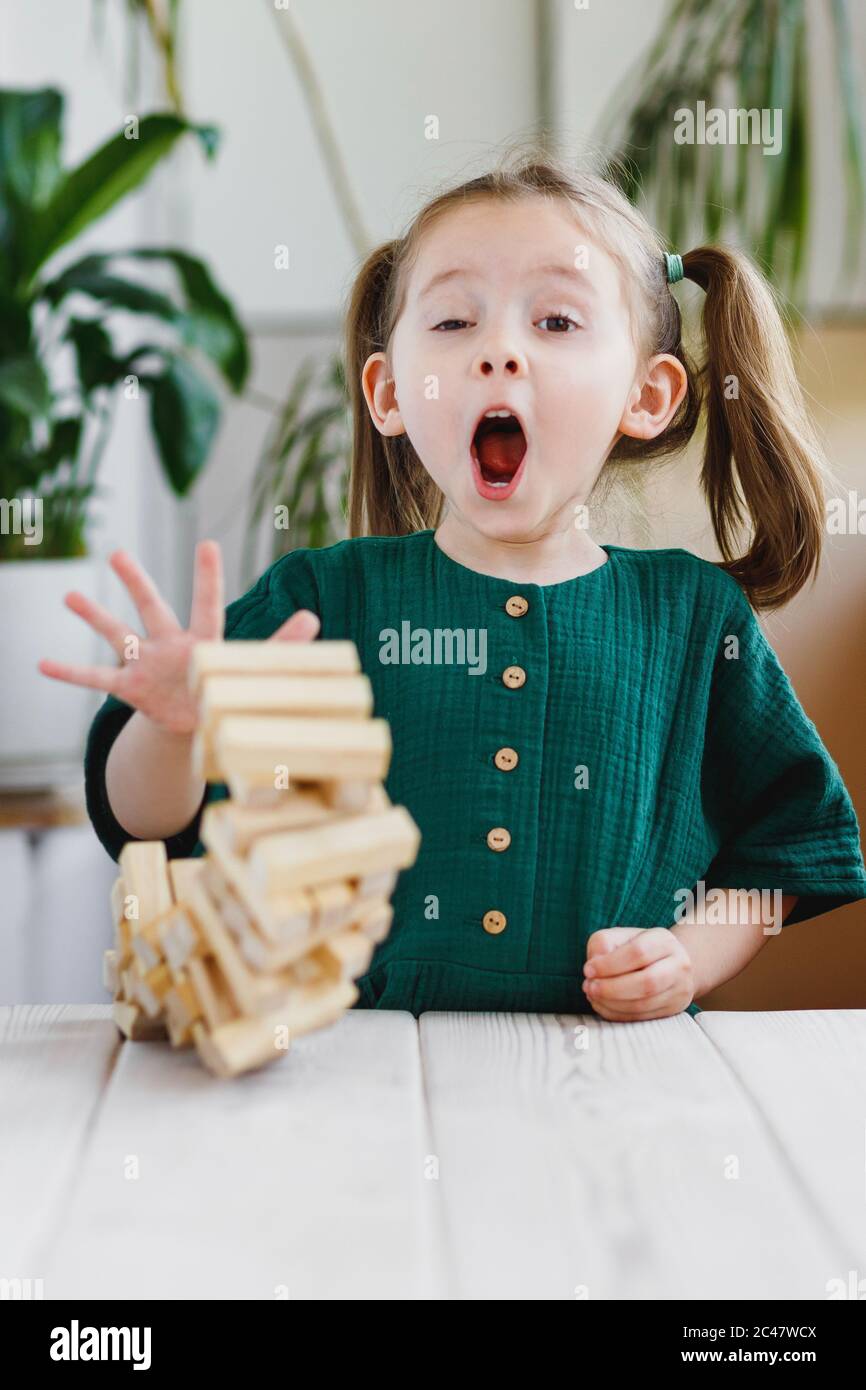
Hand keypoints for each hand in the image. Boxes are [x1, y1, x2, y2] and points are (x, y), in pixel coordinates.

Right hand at [38, 540, 320, 735]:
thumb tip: (314, 618)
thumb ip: (282, 646)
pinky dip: (70, 673)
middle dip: (136, 582)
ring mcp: (148, 665)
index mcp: (205, 641)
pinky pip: (96, 679)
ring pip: (117, 635)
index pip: (209, 604)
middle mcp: (172, 645)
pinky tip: (42, 663)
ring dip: (93, 617)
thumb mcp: (257, 670)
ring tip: (68, 595)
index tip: (207, 543)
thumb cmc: (230, 688)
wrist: (202, 724)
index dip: (208, 577)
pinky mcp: (132, 689)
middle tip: (115, 552)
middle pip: (152, 608)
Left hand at [582, 926, 694, 1020]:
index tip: (588, 970)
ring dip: (612, 1003)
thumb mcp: (620, 937)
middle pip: (646, 982)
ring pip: (644, 1004)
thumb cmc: (638, 949)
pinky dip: (618, 1013)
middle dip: (611, 988)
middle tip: (589, 987)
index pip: (638, 953)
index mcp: (664, 941)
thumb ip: (603, 944)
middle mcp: (678, 965)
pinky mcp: (673, 1010)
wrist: (670, 964)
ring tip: (593, 996)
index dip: (609, 964)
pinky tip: (603, 1005)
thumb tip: (594, 966)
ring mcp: (679, 990)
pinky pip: (642, 1017)